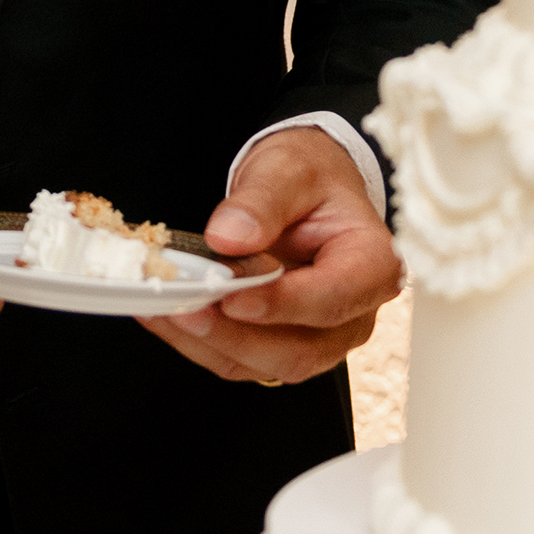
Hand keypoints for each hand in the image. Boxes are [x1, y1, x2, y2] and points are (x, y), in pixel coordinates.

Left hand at [139, 126, 396, 386]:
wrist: (309, 192)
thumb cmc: (311, 180)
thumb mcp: (289, 169)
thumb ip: (262, 200)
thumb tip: (229, 236)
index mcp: (372, 266)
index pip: (332, 299)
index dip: (281, 304)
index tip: (232, 297)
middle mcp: (353, 314)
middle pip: (298, 349)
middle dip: (233, 334)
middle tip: (182, 306)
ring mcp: (319, 338)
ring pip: (264, 363)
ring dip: (207, 342)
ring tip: (161, 308)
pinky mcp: (283, 345)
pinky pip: (239, 359)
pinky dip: (197, 341)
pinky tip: (162, 314)